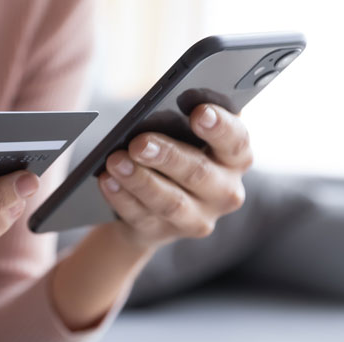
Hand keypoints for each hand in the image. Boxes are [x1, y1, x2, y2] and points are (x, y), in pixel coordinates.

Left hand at [97, 104, 252, 248]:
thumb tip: (160, 106)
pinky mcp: (164, 233)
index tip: (199, 112)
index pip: (236, 141)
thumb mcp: (186, 133)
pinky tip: (107, 180)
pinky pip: (141, 216)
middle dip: (167, 156)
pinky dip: (121, 197)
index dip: (220, 127)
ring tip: (115, 161)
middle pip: (198, 173)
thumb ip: (183, 119)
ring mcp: (196, 218)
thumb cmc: (175, 151)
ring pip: (169, 201)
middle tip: (138, 143)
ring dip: (140, 180)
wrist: (155, 201)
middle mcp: (225, 192)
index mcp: (235, 158)